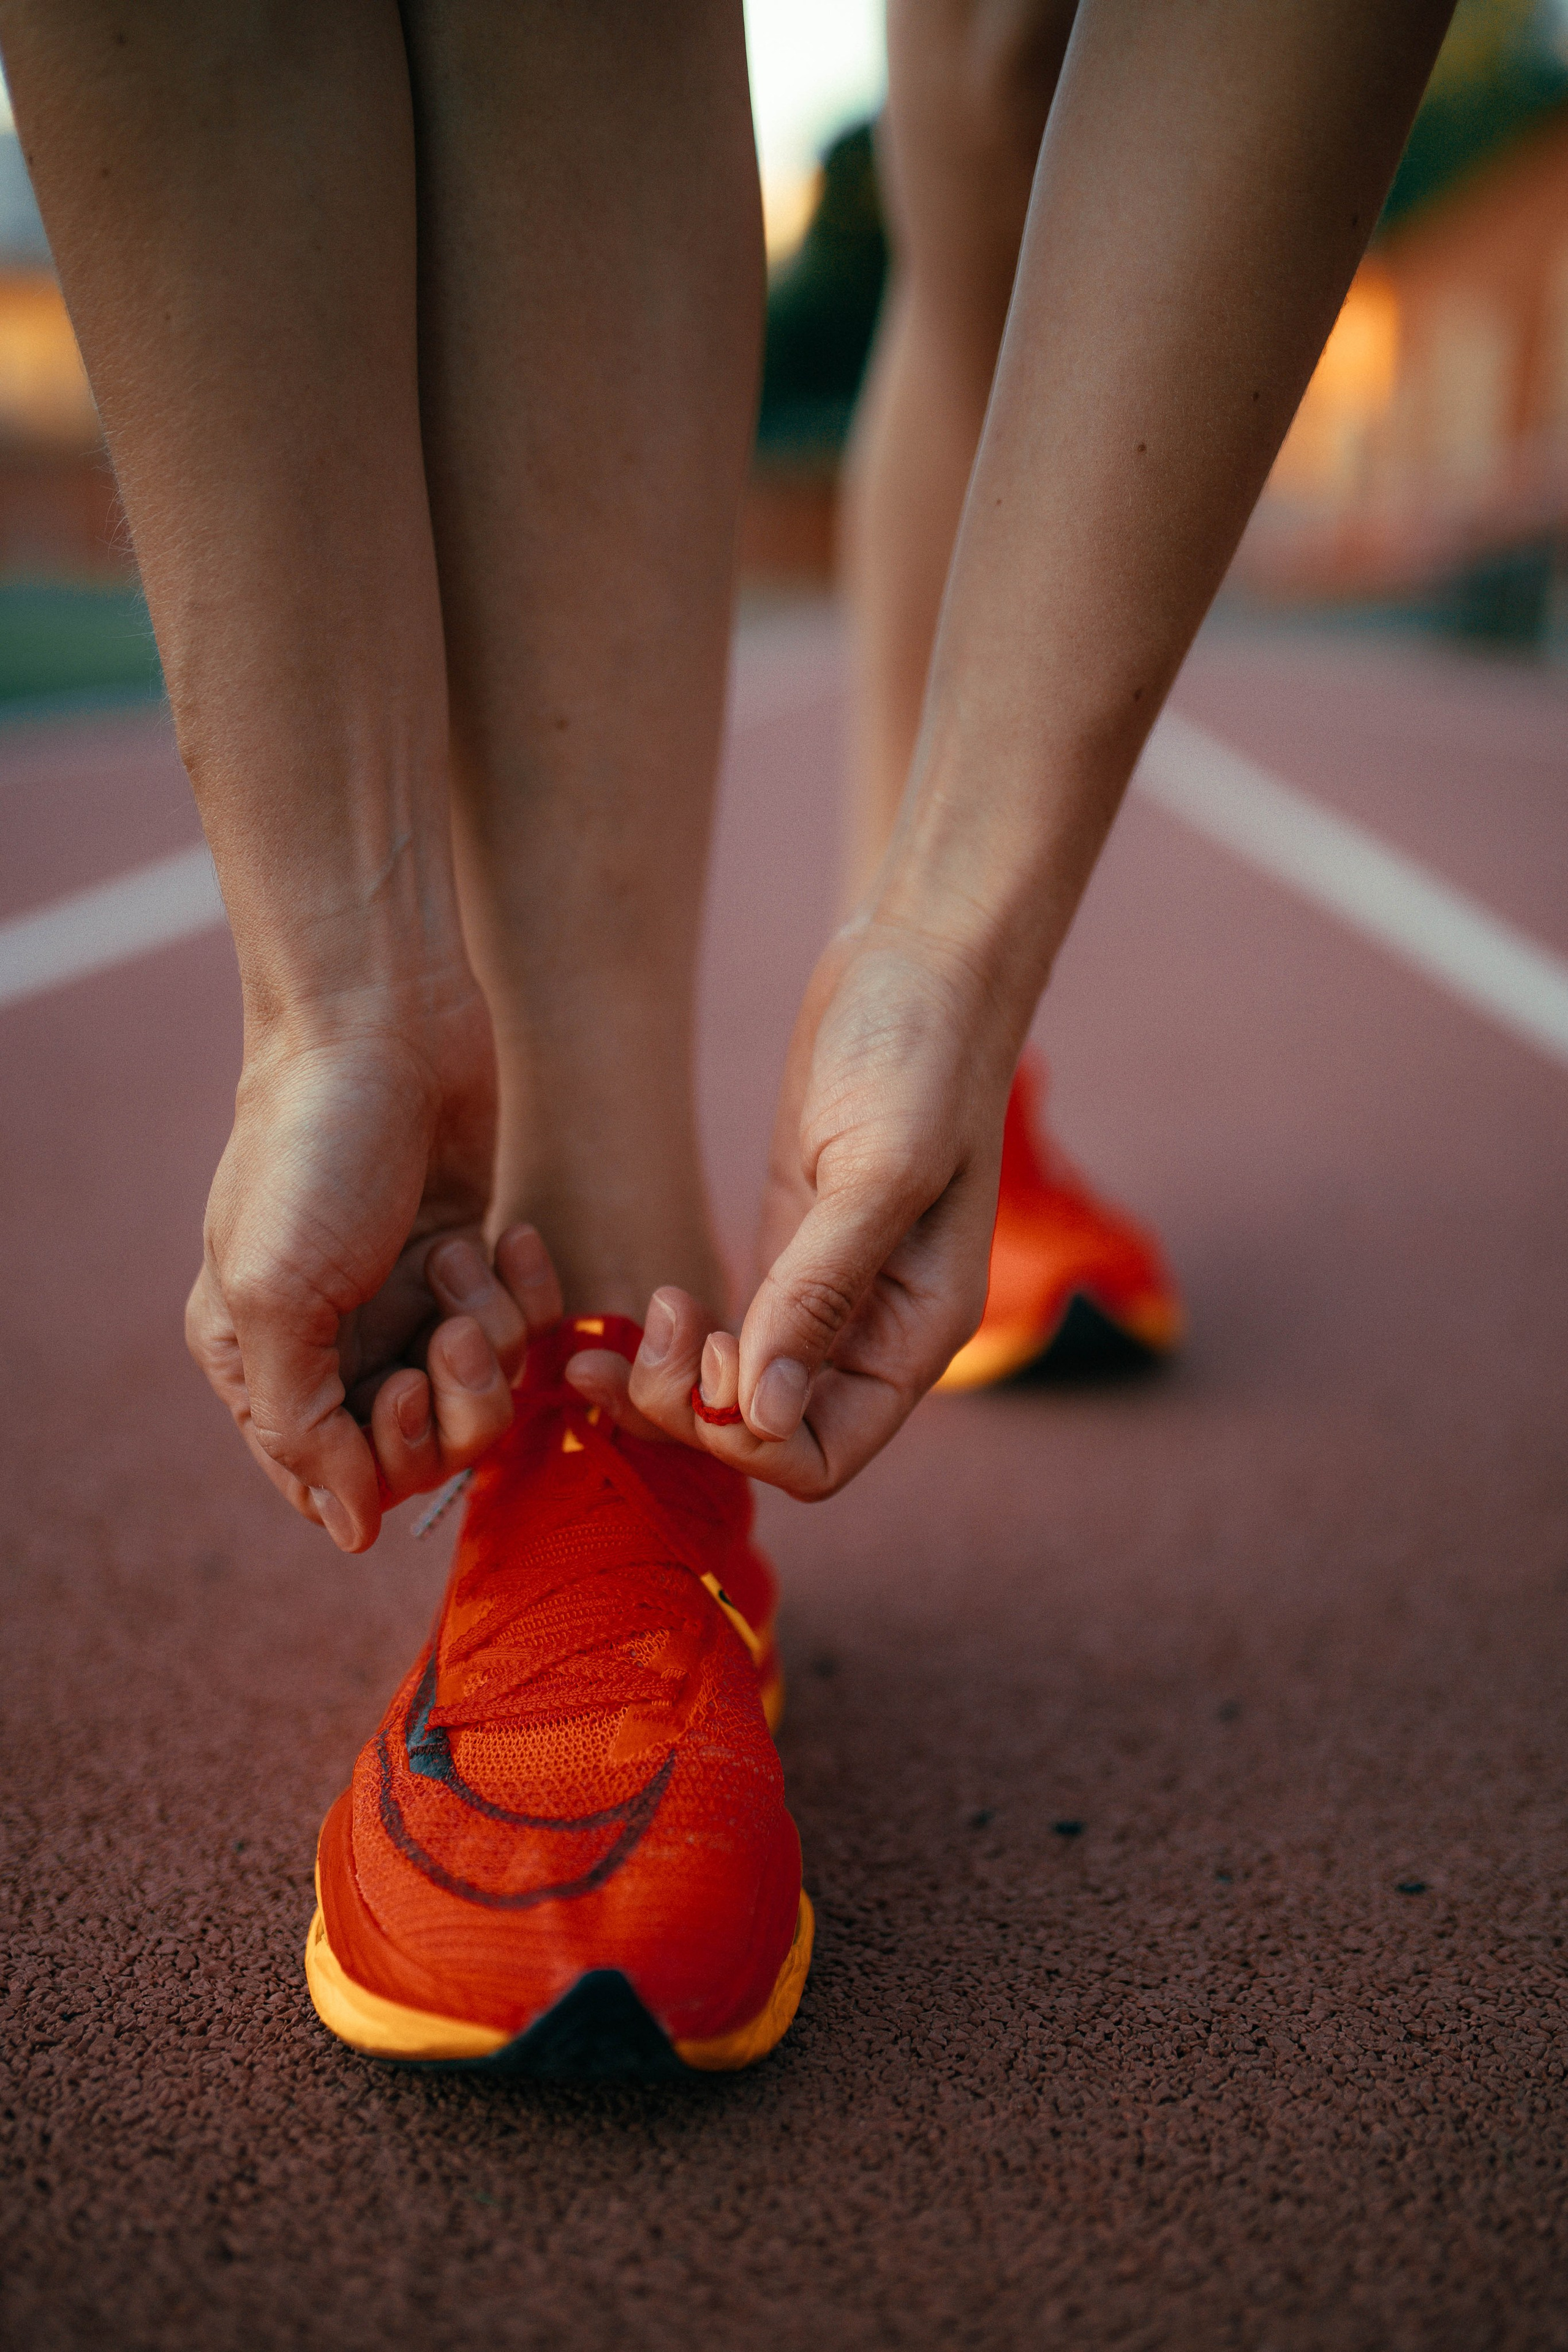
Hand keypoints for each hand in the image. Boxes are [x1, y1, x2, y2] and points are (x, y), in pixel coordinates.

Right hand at [185, 993, 562, 1550]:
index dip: (386, 1460)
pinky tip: (508, 1235)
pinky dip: (529, 1292)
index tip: (405, 1392)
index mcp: (261, 1360)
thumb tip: (347, 1532)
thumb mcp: (277, 1296)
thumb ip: (302, 1425)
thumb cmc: (315, 1152)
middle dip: (457, 1404)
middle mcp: (335, 1342)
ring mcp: (410, 1301)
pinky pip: (527, 1328)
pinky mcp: (475, 1260)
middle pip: (424, 1452)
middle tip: (452, 1330)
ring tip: (463, 1263)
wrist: (382, 1022)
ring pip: (486, 1394)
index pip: (334, 1480)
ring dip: (491, 1337)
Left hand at [566, 923, 1018, 1495]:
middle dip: (690, 1413)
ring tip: (622, 1325)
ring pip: (735, 1394)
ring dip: (666, 1386)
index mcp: (917, 1333)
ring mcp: (829, 1294)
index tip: (705, 1360)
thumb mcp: (877, 1170)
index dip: (747, 1442)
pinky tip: (624, 1314)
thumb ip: (822, 1293)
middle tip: (644, 1334)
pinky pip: (724, 1335)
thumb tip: (761, 1412)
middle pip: (767, 1436)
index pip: (825, 1456)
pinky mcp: (788, 1249)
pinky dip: (671, 1343)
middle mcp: (876, 1332)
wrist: (921, 959)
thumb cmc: (922, 1052)